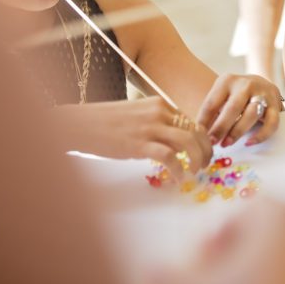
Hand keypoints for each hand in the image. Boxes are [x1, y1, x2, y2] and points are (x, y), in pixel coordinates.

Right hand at [52, 98, 211, 178]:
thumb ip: (156, 124)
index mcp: (160, 104)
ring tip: (196, 171)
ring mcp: (150, 128)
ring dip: (198, 159)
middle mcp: (159, 113)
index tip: (203, 151)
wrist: (78, 124)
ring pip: (189, 142)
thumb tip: (175, 144)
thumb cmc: (105, 123)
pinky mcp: (140, 144)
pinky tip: (178, 179)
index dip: (202, 138)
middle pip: (196, 130)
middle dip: (206, 149)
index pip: (191, 121)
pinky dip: (179, 170)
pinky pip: (170, 158)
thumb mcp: (137, 115)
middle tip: (206, 164)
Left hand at [196, 74, 282, 147]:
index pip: (212, 102)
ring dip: (238, 131)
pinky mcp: (276, 105)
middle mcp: (246, 84)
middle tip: (212, 142)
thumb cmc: (234, 95)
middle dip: (221, 127)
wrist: (260, 83)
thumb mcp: (221, 96)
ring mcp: (263, 93)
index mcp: (227, 81)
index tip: (198, 136)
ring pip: (252, 114)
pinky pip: (271, 123)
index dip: (203, 121)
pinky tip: (249, 143)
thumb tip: (199, 135)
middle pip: (233, 107)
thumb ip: (212, 112)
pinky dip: (261, 135)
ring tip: (227, 143)